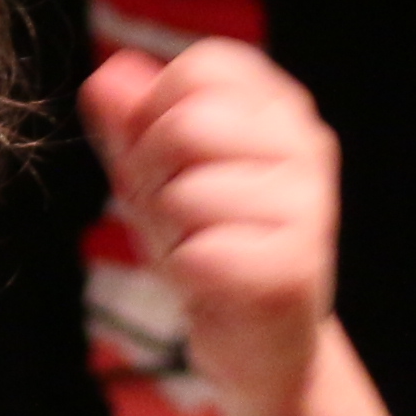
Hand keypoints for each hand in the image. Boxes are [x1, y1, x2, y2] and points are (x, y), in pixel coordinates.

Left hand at [84, 36, 339, 402]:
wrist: (260, 344)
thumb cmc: (212, 246)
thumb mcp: (158, 174)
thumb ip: (131, 123)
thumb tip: (106, 76)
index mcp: (279, 107)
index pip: (201, 70)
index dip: (155, 114)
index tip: (168, 162)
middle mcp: (306, 145)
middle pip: (187, 127)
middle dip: (152, 179)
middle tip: (174, 217)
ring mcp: (309, 206)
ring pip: (187, 195)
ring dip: (169, 235)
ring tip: (198, 251)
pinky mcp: (295, 267)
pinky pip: (200, 254)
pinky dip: (187, 274)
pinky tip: (213, 286)